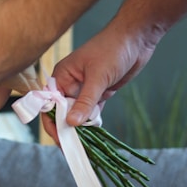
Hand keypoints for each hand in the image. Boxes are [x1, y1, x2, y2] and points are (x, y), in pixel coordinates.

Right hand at [44, 22, 157, 139]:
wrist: (136, 38)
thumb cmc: (112, 49)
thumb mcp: (98, 77)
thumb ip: (85, 101)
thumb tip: (71, 123)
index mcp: (62, 76)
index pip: (50, 104)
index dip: (53, 122)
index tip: (60, 139)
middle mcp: (69, 84)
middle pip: (62, 112)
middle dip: (67, 128)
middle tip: (72, 148)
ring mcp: (84, 89)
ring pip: (77, 113)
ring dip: (80, 128)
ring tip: (83, 146)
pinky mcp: (99, 92)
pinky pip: (91, 111)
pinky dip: (92, 122)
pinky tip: (94, 135)